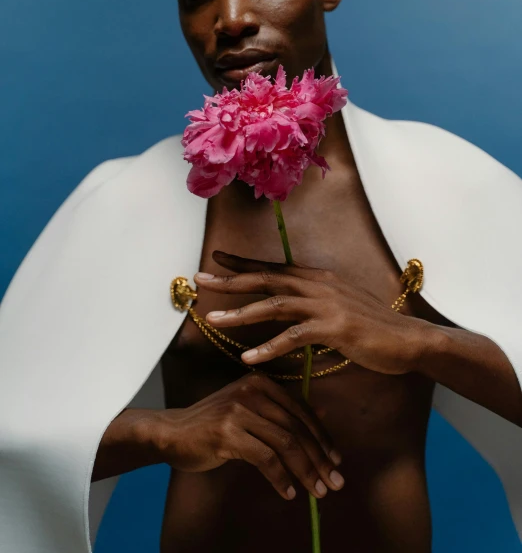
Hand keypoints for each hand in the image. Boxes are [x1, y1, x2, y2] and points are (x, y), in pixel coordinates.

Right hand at [147, 373, 343, 499]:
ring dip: (306, 471)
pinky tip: (288, 492)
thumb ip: (282, 411)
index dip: (322, 437)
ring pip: (285, 443)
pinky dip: (281, 478)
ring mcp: (239, 410)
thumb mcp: (250, 410)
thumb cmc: (213, 423)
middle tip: (334, 482)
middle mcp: (252, 391)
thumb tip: (322, 415)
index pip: (300, 410)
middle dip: (319, 458)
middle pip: (296, 428)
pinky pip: (265, 458)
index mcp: (260, 382)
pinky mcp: (228, 432)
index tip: (335, 460)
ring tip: (317, 491)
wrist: (172, 432)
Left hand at [197, 251, 433, 374]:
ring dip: (241, 312)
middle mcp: (319, 284)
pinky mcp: (335, 327)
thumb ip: (313, 305)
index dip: (244, 262)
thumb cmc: (374, 327)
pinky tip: (249, 359)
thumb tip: (290, 309)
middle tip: (200, 279)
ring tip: (212, 320)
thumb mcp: (339, 308)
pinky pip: (294, 336)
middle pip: (266, 277)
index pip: (274, 266)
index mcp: (318, 278)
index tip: (216, 257)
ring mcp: (327, 304)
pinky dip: (269, 347)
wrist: (409, 339)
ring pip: (274, 304)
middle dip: (231, 278)